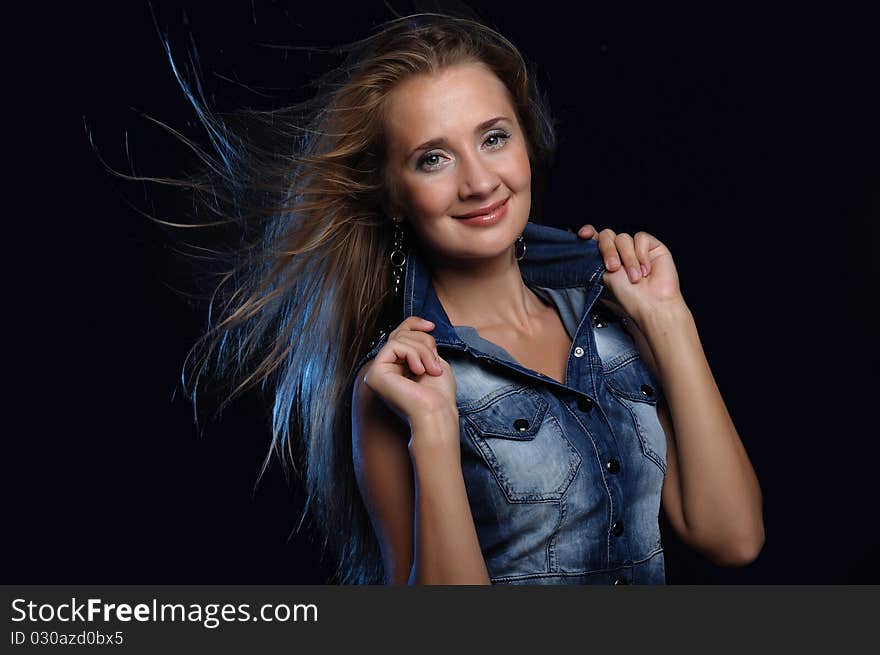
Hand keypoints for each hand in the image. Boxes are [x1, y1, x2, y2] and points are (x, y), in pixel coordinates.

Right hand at [361, 315, 457, 431]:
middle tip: (435, 362)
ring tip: (432, 370)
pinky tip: (419, 371)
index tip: (431, 326)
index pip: (399, 335)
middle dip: (423, 341)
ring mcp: (377, 372)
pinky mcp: (375, 373)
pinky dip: (413, 354)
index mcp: (396, 367)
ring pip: (399, 339)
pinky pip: (394, 346)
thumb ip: (419, 343)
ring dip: (422, 350)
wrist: (437, 413)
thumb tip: (414, 326)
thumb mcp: (432, 360)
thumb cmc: (439, 394)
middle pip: (400, 334)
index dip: (413, 324)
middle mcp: (384, 369)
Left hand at [576, 224, 684, 324]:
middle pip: (607, 235)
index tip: (583, 235)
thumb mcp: (605, 275)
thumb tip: (587, 239)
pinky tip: (646, 269)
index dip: (589, 233)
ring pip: (623, 238)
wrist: (651, 303)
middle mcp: (620, 252)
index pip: (595, 239)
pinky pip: (641, 238)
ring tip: (635, 277)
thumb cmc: (629, 296)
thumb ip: (597, 257)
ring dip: (628, 258)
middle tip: (614, 268)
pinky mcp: (652, 246)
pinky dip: (641, 254)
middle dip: (608, 250)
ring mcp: (636, 248)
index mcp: (606, 259)